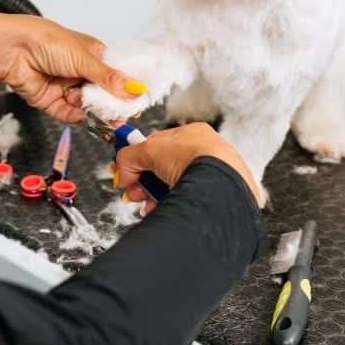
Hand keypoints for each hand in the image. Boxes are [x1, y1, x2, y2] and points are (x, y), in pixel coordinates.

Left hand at [0, 15, 147, 122]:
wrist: (11, 49)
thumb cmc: (45, 40)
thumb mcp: (84, 58)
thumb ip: (109, 78)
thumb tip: (135, 88)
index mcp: (92, 55)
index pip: (116, 75)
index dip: (126, 88)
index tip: (138, 99)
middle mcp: (80, 72)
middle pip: (103, 94)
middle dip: (111, 104)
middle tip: (122, 113)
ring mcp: (66, 87)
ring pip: (87, 106)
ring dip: (94, 111)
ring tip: (103, 114)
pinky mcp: (52, 101)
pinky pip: (69, 114)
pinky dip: (77, 116)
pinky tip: (84, 115)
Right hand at [115, 122, 262, 213]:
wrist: (223, 185)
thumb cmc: (197, 160)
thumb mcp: (150, 150)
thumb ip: (129, 157)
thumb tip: (121, 170)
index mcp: (193, 134)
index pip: (157, 145)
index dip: (138, 160)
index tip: (126, 171)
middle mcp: (205, 153)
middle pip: (165, 168)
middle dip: (144, 182)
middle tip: (133, 192)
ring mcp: (213, 176)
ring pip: (176, 186)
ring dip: (155, 195)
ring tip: (146, 204)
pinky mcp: (217, 197)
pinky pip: (188, 200)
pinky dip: (172, 205)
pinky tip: (162, 210)